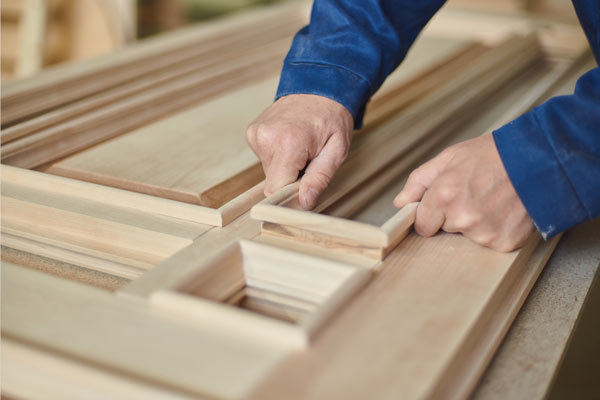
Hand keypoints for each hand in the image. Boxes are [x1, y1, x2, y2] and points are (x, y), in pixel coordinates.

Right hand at [245, 94, 352, 208]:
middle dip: (290, 178)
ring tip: (300, 147)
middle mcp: (266, 137)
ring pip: (268, 170)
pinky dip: (278, 155)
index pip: (275, 190)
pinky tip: (290, 141)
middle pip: (273, 181)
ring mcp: (256, 133)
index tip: (302, 191)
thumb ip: (319, 179)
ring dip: (285, 166)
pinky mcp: (252, 132)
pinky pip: (264, 157)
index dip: (288, 196)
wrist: (319, 85)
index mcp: (288, 143)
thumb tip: (304, 202)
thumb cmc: (332, 118)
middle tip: (308, 161)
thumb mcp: (337, 150)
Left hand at [393, 133, 533, 251]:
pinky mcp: (503, 243)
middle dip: (455, 215)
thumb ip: (419, 182)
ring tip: (492, 200)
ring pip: (468, 236)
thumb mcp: (450, 158)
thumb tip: (400, 202)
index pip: (422, 225)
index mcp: (444, 196)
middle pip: (446, 229)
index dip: (431, 215)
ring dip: (476, 223)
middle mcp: (462, 217)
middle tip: (475, 193)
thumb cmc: (493, 155)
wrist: (538, 159)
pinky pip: (490, 243)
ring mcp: (484, 232)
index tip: (442, 206)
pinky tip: (504, 211)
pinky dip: (496, 230)